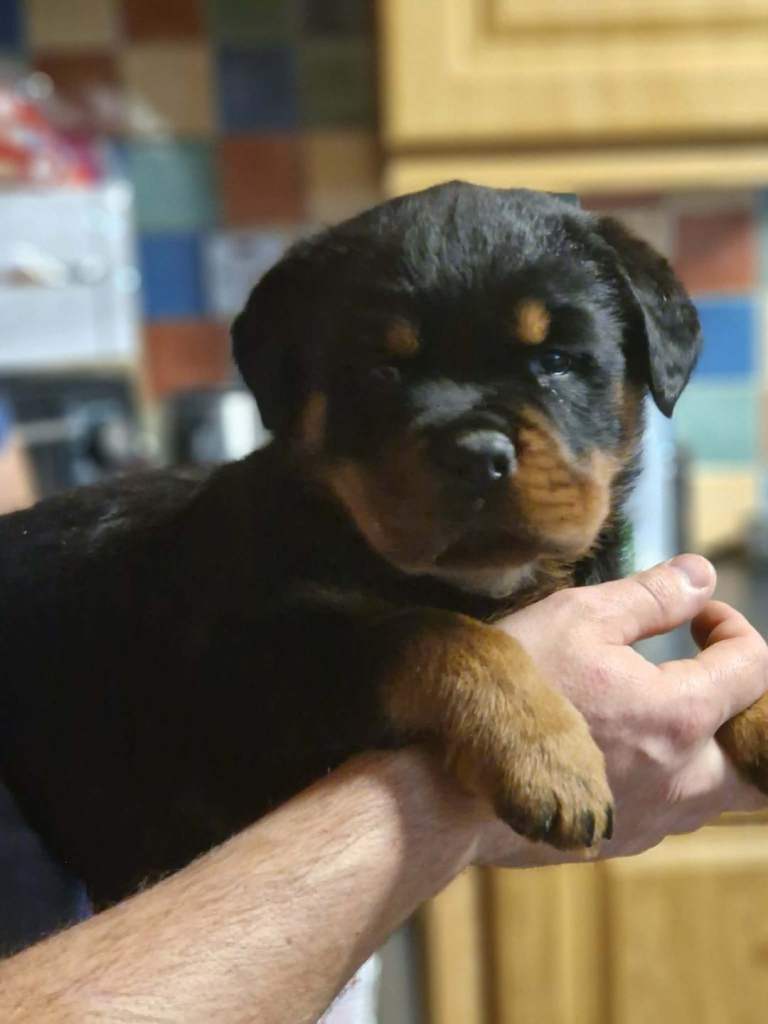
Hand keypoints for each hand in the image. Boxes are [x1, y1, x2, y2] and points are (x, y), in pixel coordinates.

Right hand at [471, 555, 767, 865]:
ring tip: (664, 707)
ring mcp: (654, 819)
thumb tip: (702, 574)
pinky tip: (623, 748)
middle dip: (748, 707)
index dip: (733, 626)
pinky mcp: (621, 841)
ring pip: (721, 787)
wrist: (448, 778)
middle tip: (707, 673)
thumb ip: (651, 596)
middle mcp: (682, 779)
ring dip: (711, 743)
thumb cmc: (510, 690)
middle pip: (760, 751)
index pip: (753, 667)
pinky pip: (674, 810)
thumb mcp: (577, 619)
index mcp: (679, 715)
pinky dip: (671, 775)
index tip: (699, 614)